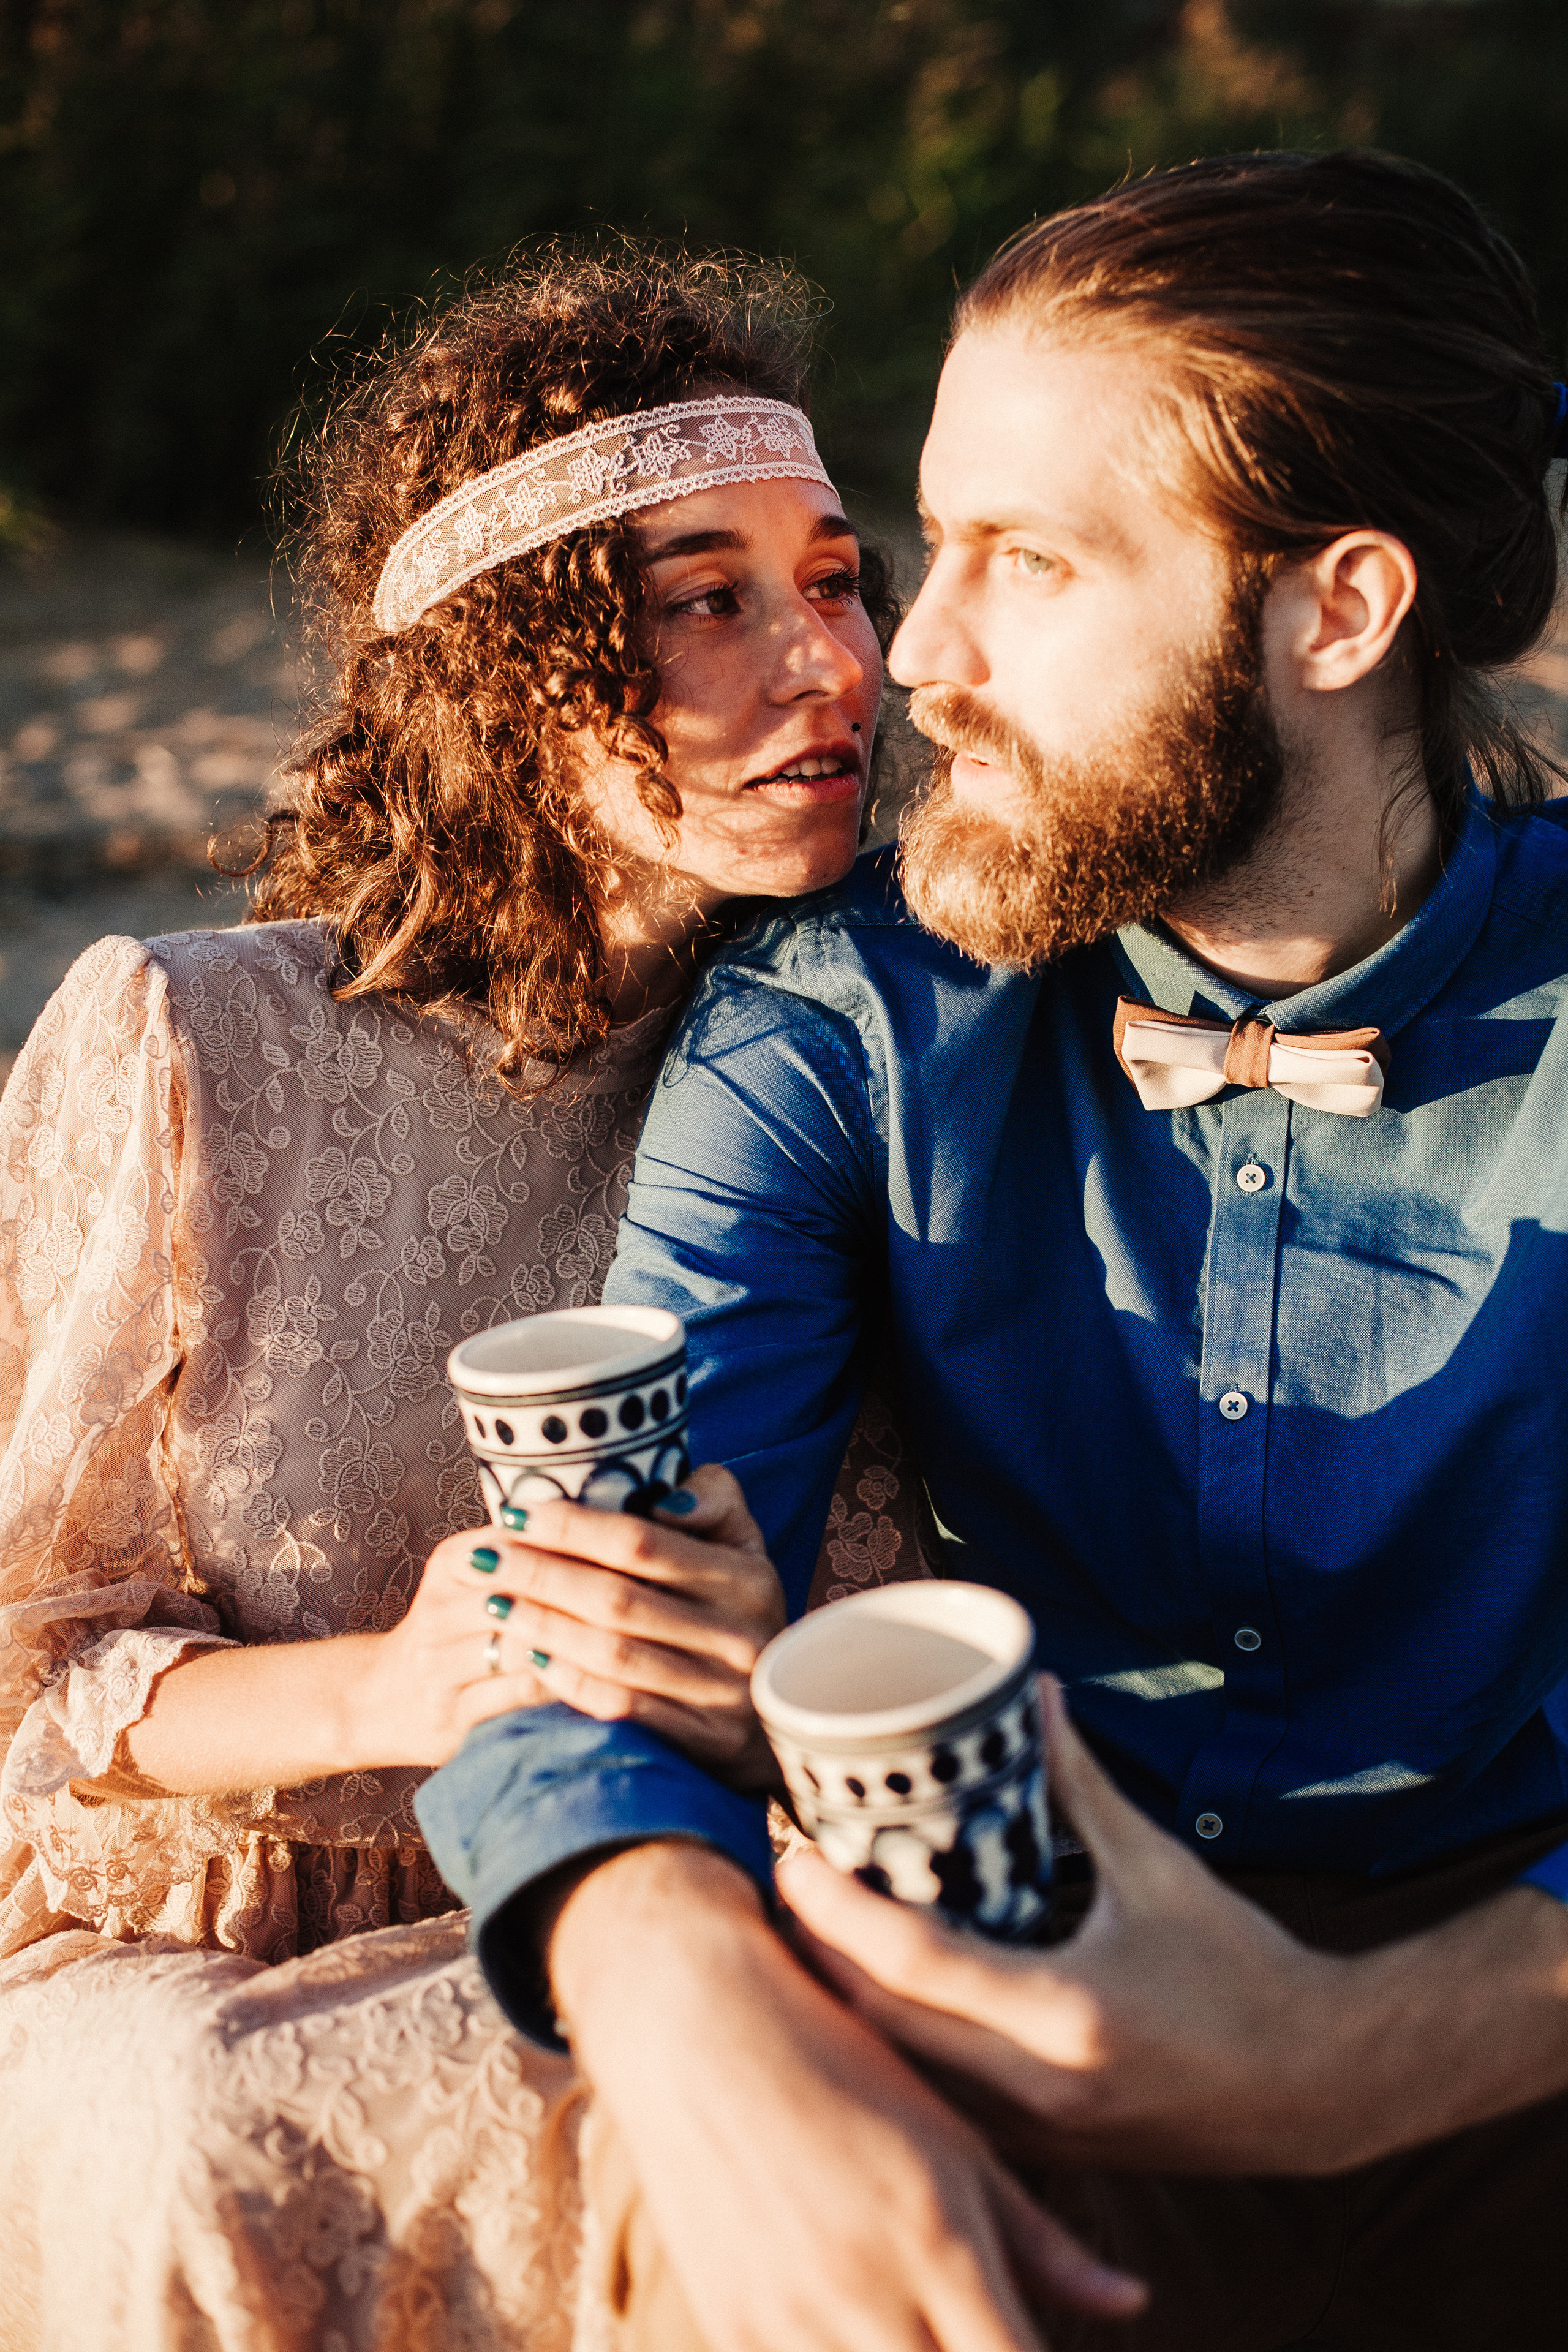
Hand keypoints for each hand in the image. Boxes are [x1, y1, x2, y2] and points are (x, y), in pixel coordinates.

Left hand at [366, 1464, 786, 1784]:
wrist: (782, 1713)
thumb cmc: (737, 1610)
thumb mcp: (743, 1546)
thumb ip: (714, 1499)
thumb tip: (666, 1498)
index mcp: (747, 1577)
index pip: (642, 1543)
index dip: (572, 1528)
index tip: (517, 1513)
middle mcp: (740, 1636)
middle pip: (617, 1599)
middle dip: (540, 1574)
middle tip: (485, 1558)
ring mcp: (724, 1695)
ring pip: (612, 1655)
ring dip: (543, 1626)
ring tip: (494, 1602)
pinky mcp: (706, 1742)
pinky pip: (621, 1708)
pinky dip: (569, 1681)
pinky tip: (531, 1657)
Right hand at [550, 1841, 1146, 2351]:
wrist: (695, 2027)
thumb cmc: (843, 2067)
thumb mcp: (953, 2142)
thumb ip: (1040, 2238)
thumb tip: (1131, 2303)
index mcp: (940, 2241)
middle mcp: (868, 2292)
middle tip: (980, 2335)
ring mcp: (792, 2319)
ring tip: (924, 2331)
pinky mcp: (734, 2329)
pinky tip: (862, 2330)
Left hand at [779, 1677, 1390, 2176]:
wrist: (1325, 2086)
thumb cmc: (1246, 1972)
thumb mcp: (1158, 1868)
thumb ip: (1082, 1784)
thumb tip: (1036, 1694)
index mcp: (1063, 2014)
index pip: (910, 1964)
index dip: (834, 1908)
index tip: (789, 1853)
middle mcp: (1037, 2089)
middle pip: (880, 2026)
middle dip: (815, 1953)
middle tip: (786, 1875)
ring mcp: (1037, 2135)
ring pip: (898, 2075)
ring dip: (847, 2005)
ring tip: (814, 1926)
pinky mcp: (1043, 2153)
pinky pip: (938, 2103)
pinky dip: (896, 2048)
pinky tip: (878, 1994)